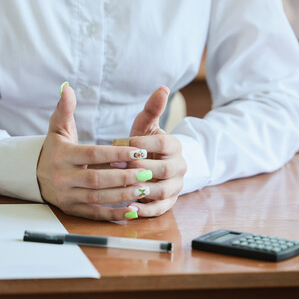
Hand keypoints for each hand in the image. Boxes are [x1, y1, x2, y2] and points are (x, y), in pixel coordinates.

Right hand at [37, 83, 153, 220]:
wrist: (35, 174)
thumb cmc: (55, 148)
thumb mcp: (58, 127)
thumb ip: (65, 108)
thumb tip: (67, 88)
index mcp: (62, 155)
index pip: (93, 154)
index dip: (117, 153)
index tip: (139, 151)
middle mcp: (62, 177)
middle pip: (97, 179)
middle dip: (124, 176)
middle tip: (148, 172)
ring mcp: (67, 196)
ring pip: (98, 197)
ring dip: (123, 194)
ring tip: (145, 188)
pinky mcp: (72, 209)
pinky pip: (96, 214)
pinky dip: (114, 214)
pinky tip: (133, 210)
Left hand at [114, 86, 186, 217]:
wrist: (152, 165)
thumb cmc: (144, 143)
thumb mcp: (145, 126)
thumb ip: (152, 109)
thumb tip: (162, 88)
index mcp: (175, 145)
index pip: (164, 143)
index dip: (144, 144)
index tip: (123, 143)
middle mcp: (180, 166)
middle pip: (165, 169)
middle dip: (141, 168)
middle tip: (118, 167)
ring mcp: (176, 185)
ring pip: (164, 190)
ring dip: (143, 189)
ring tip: (123, 188)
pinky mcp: (170, 202)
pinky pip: (161, 208)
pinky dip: (146, 210)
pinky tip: (130, 207)